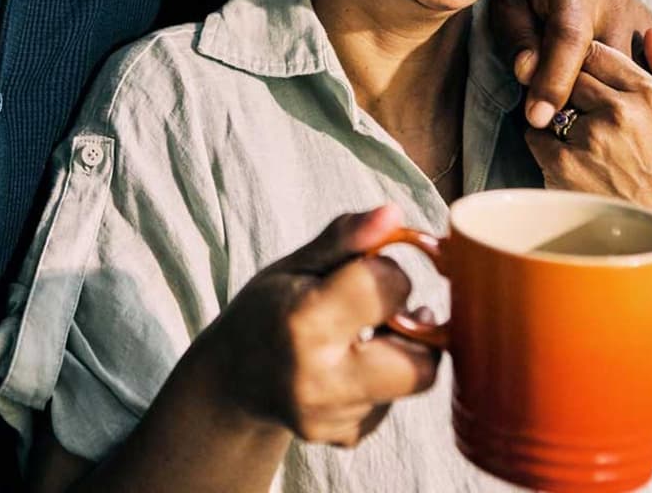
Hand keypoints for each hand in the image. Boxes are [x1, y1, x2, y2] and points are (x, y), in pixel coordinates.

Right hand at [195, 206, 441, 447]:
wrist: (231, 380)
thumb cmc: (266, 311)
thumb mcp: (294, 265)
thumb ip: (346, 238)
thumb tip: (393, 215)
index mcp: (305, 320)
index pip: (388, 285)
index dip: (387, 271)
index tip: (365, 271)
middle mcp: (319, 377)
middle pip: (421, 359)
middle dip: (411, 327)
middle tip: (382, 310)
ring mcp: (331, 415)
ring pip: (412, 381)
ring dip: (400, 354)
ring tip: (363, 337)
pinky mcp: (342, 436)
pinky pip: (392, 405)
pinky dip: (383, 383)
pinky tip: (349, 368)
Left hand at [488, 0, 651, 128]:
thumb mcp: (507, 4)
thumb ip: (518, 37)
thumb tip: (528, 73)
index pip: (569, 41)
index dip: (552, 82)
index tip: (537, 118)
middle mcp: (617, 2)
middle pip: (604, 68)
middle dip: (575, 97)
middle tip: (545, 112)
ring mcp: (642, 19)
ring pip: (627, 79)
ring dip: (599, 99)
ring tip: (571, 104)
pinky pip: (640, 77)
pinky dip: (619, 92)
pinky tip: (599, 99)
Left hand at [523, 28, 651, 229]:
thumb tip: (651, 31)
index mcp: (649, 95)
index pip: (596, 52)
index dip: (582, 61)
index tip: (581, 74)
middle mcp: (621, 112)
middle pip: (569, 74)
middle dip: (566, 86)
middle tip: (573, 106)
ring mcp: (591, 138)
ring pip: (549, 100)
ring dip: (553, 113)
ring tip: (574, 135)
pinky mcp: (564, 163)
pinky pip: (535, 134)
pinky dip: (541, 142)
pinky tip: (563, 157)